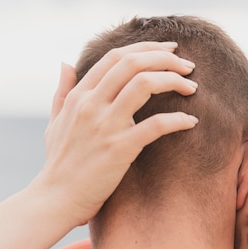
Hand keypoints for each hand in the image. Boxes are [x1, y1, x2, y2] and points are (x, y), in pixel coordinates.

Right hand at [31, 41, 198, 225]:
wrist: (55, 200)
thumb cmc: (58, 164)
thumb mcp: (54, 122)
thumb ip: (62, 91)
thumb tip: (65, 62)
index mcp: (80, 96)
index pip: (116, 56)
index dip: (147, 48)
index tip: (170, 50)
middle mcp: (91, 104)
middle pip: (133, 63)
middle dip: (166, 58)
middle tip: (188, 66)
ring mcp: (105, 125)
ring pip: (144, 84)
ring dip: (174, 80)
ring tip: (192, 88)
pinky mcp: (120, 149)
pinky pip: (156, 125)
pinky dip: (178, 120)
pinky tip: (191, 122)